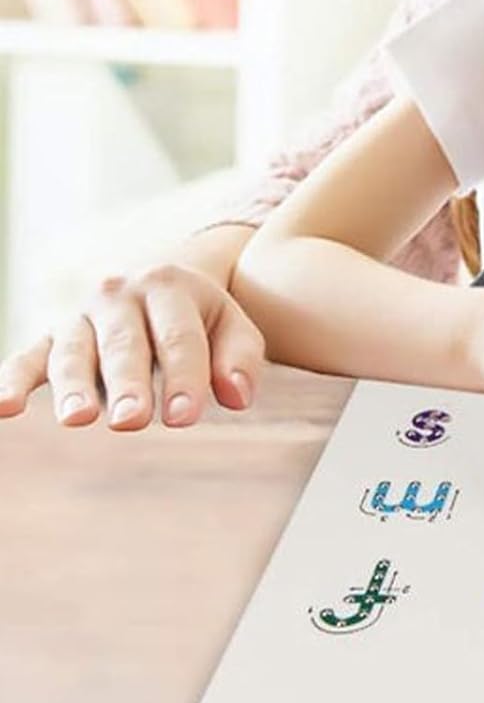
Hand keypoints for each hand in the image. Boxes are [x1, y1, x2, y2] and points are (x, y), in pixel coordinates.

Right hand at [0, 262, 265, 427]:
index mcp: (169, 286)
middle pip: (124, 345)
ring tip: (78, 418)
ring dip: (73, 386)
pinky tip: (2, 408)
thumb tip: (239, 397)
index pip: (178, 338)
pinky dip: (11, 380)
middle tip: (131, 421)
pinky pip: (25, 357)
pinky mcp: (48, 338)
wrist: (156, 280)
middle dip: (128, 384)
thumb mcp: (230, 324)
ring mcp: (79, 316)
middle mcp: (119, 296)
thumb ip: (241, 358)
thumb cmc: (200, 317)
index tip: (185, 417)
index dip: (183, 378)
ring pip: (74, 352)